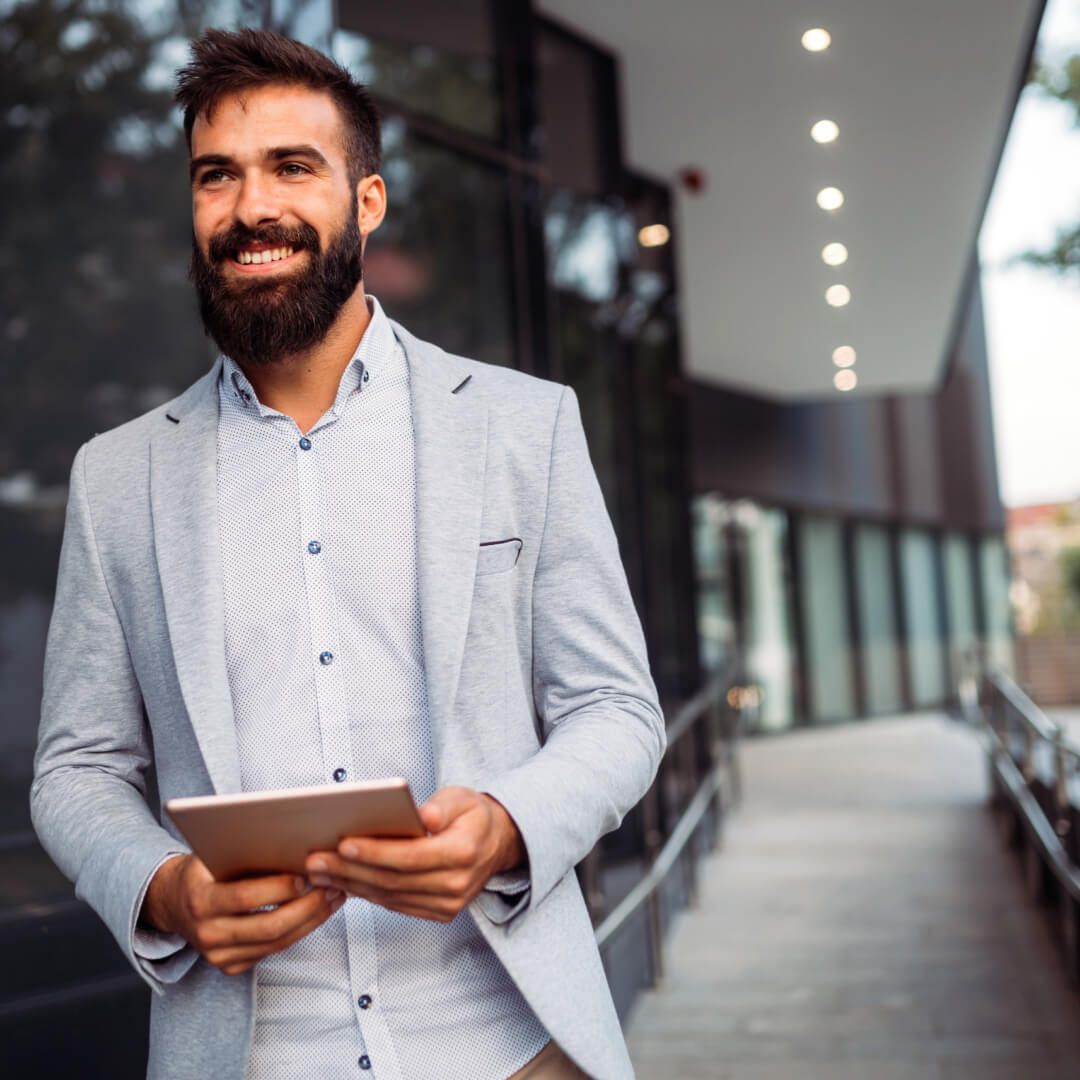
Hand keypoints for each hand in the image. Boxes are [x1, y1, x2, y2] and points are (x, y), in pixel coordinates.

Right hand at [140, 853, 344, 974]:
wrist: (173, 902)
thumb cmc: (201, 871)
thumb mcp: (214, 856)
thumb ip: (246, 855)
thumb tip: (294, 847)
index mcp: (200, 901)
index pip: (246, 897)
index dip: (279, 888)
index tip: (305, 875)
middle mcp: (207, 933)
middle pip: (268, 927)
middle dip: (307, 908)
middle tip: (331, 887)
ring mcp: (218, 955)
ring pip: (276, 943)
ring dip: (311, 920)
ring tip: (332, 897)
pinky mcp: (230, 966)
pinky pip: (272, 951)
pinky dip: (299, 931)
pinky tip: (316, 913)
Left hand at [304, 787, 525, 923]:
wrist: (497, 845)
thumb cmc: (474, 816)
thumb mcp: (463, 798)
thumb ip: (443, 807)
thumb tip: (422, 816)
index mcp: (464, 853)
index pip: (412, 857)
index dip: (376, 852)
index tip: (344, 843)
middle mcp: (456, 885)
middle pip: (394, 881)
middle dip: (351, 870)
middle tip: (316, 860)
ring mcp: (447, 904)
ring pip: (390, 897)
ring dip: (351, 885)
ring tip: (319, 872)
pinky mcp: (438, 913)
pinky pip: (395, 905)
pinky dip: (366, 894)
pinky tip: (343, 882)